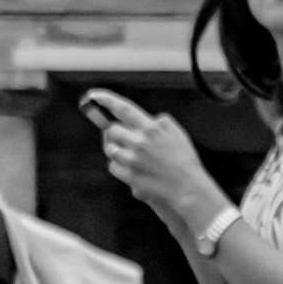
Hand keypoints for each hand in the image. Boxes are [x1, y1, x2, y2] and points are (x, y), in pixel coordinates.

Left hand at [99, 106, 220, 223]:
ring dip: (117, 150)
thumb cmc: (185, 161)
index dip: (107, 100)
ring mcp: (132, 160)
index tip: (94, 95)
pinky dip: (119, 166)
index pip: (124, 109)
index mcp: (152, 129)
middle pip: (112, 130)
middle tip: (125, 138)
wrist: (188, 188)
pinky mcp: (129, 176)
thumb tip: (147, 119)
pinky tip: (133, 168)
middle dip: (116, 133)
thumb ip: (160, 123)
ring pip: (110, 149)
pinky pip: (113, 166)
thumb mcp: (178, 133)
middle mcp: (139, 142)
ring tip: (132, 155)